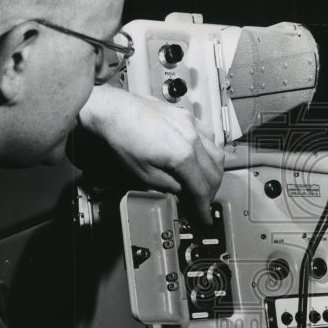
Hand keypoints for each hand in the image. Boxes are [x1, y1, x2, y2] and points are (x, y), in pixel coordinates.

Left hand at [79, 86, 224, 218]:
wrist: (110, 110)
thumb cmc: (120, 137)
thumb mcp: (142, 174)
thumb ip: (168, 186)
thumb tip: (182, 192)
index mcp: (183, 154)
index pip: (202, 188)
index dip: (203, 207)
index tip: (203, 217)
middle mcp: (192, 137)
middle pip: (214, 172)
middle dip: (210, 192)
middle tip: (202, 203)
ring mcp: (191, 124)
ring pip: (217, 153)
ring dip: (213, 172)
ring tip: (203, 182)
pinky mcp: (186, 116)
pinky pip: (209, 136)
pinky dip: (209, 151)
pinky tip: (201, 158)